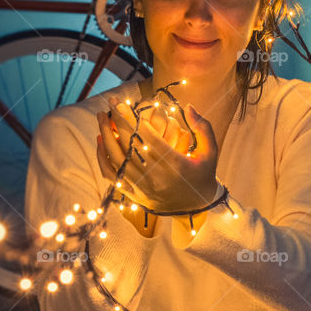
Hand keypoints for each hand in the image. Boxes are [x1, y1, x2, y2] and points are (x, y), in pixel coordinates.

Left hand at [96, 95, 218, 213]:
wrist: (196, 210)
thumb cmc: (203, 175)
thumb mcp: (210, 152)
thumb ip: (203, 127)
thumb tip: (188, 106)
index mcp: (174, 164)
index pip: (146, 137)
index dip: (131, 119)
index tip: (121, 103)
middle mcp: (155, 176)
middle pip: (129, 144)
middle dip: (117, 121)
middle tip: (110, 101)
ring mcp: (141, 187)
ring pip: (116, 158)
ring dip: (106, 135)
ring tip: (101, 117)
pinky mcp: (133, 194)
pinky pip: (112, 175)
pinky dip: (102, 157)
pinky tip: (100, 140)